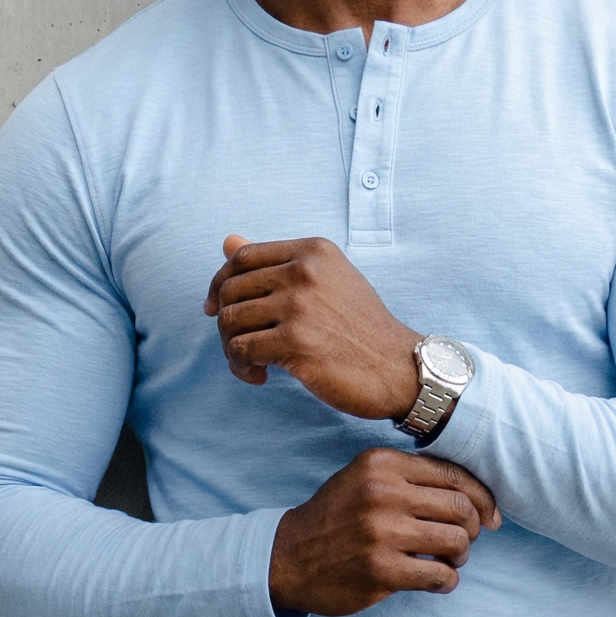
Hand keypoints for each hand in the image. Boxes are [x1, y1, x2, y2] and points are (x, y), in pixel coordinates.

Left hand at [204, 235, 422, 419]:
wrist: (398, 368)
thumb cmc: (361, 329)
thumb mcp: (327, 283)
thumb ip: (277, 263)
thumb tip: (228, 240)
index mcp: (313, 251)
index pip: (243, 257)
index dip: (221, 283)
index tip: (217, 308)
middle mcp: (305, 272)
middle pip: (232, 290)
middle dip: (226, 323)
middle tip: (241, 346)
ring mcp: (300, 306)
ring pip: (231, 321)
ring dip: (232, 349)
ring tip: (252, 364)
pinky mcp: (296, 342)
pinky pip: (241, 351)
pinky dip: (242, 367)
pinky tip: (260, 376)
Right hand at [269, 448, 500, 616]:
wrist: (287, 557)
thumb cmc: (334, 517)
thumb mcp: (364, 478)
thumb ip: (409, 478)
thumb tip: (474, 495)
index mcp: (381, 464)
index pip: (453, 474)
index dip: (482, 497)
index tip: (490, 516)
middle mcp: (383, 492)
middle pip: (461, 507)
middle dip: (472, 528)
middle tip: (463, 542)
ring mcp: (382, 532)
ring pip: (457, 541)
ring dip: (460, 556)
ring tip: (447, 561)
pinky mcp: (381, 569)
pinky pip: (440, 575)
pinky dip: (447, 580)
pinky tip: (436, 579)